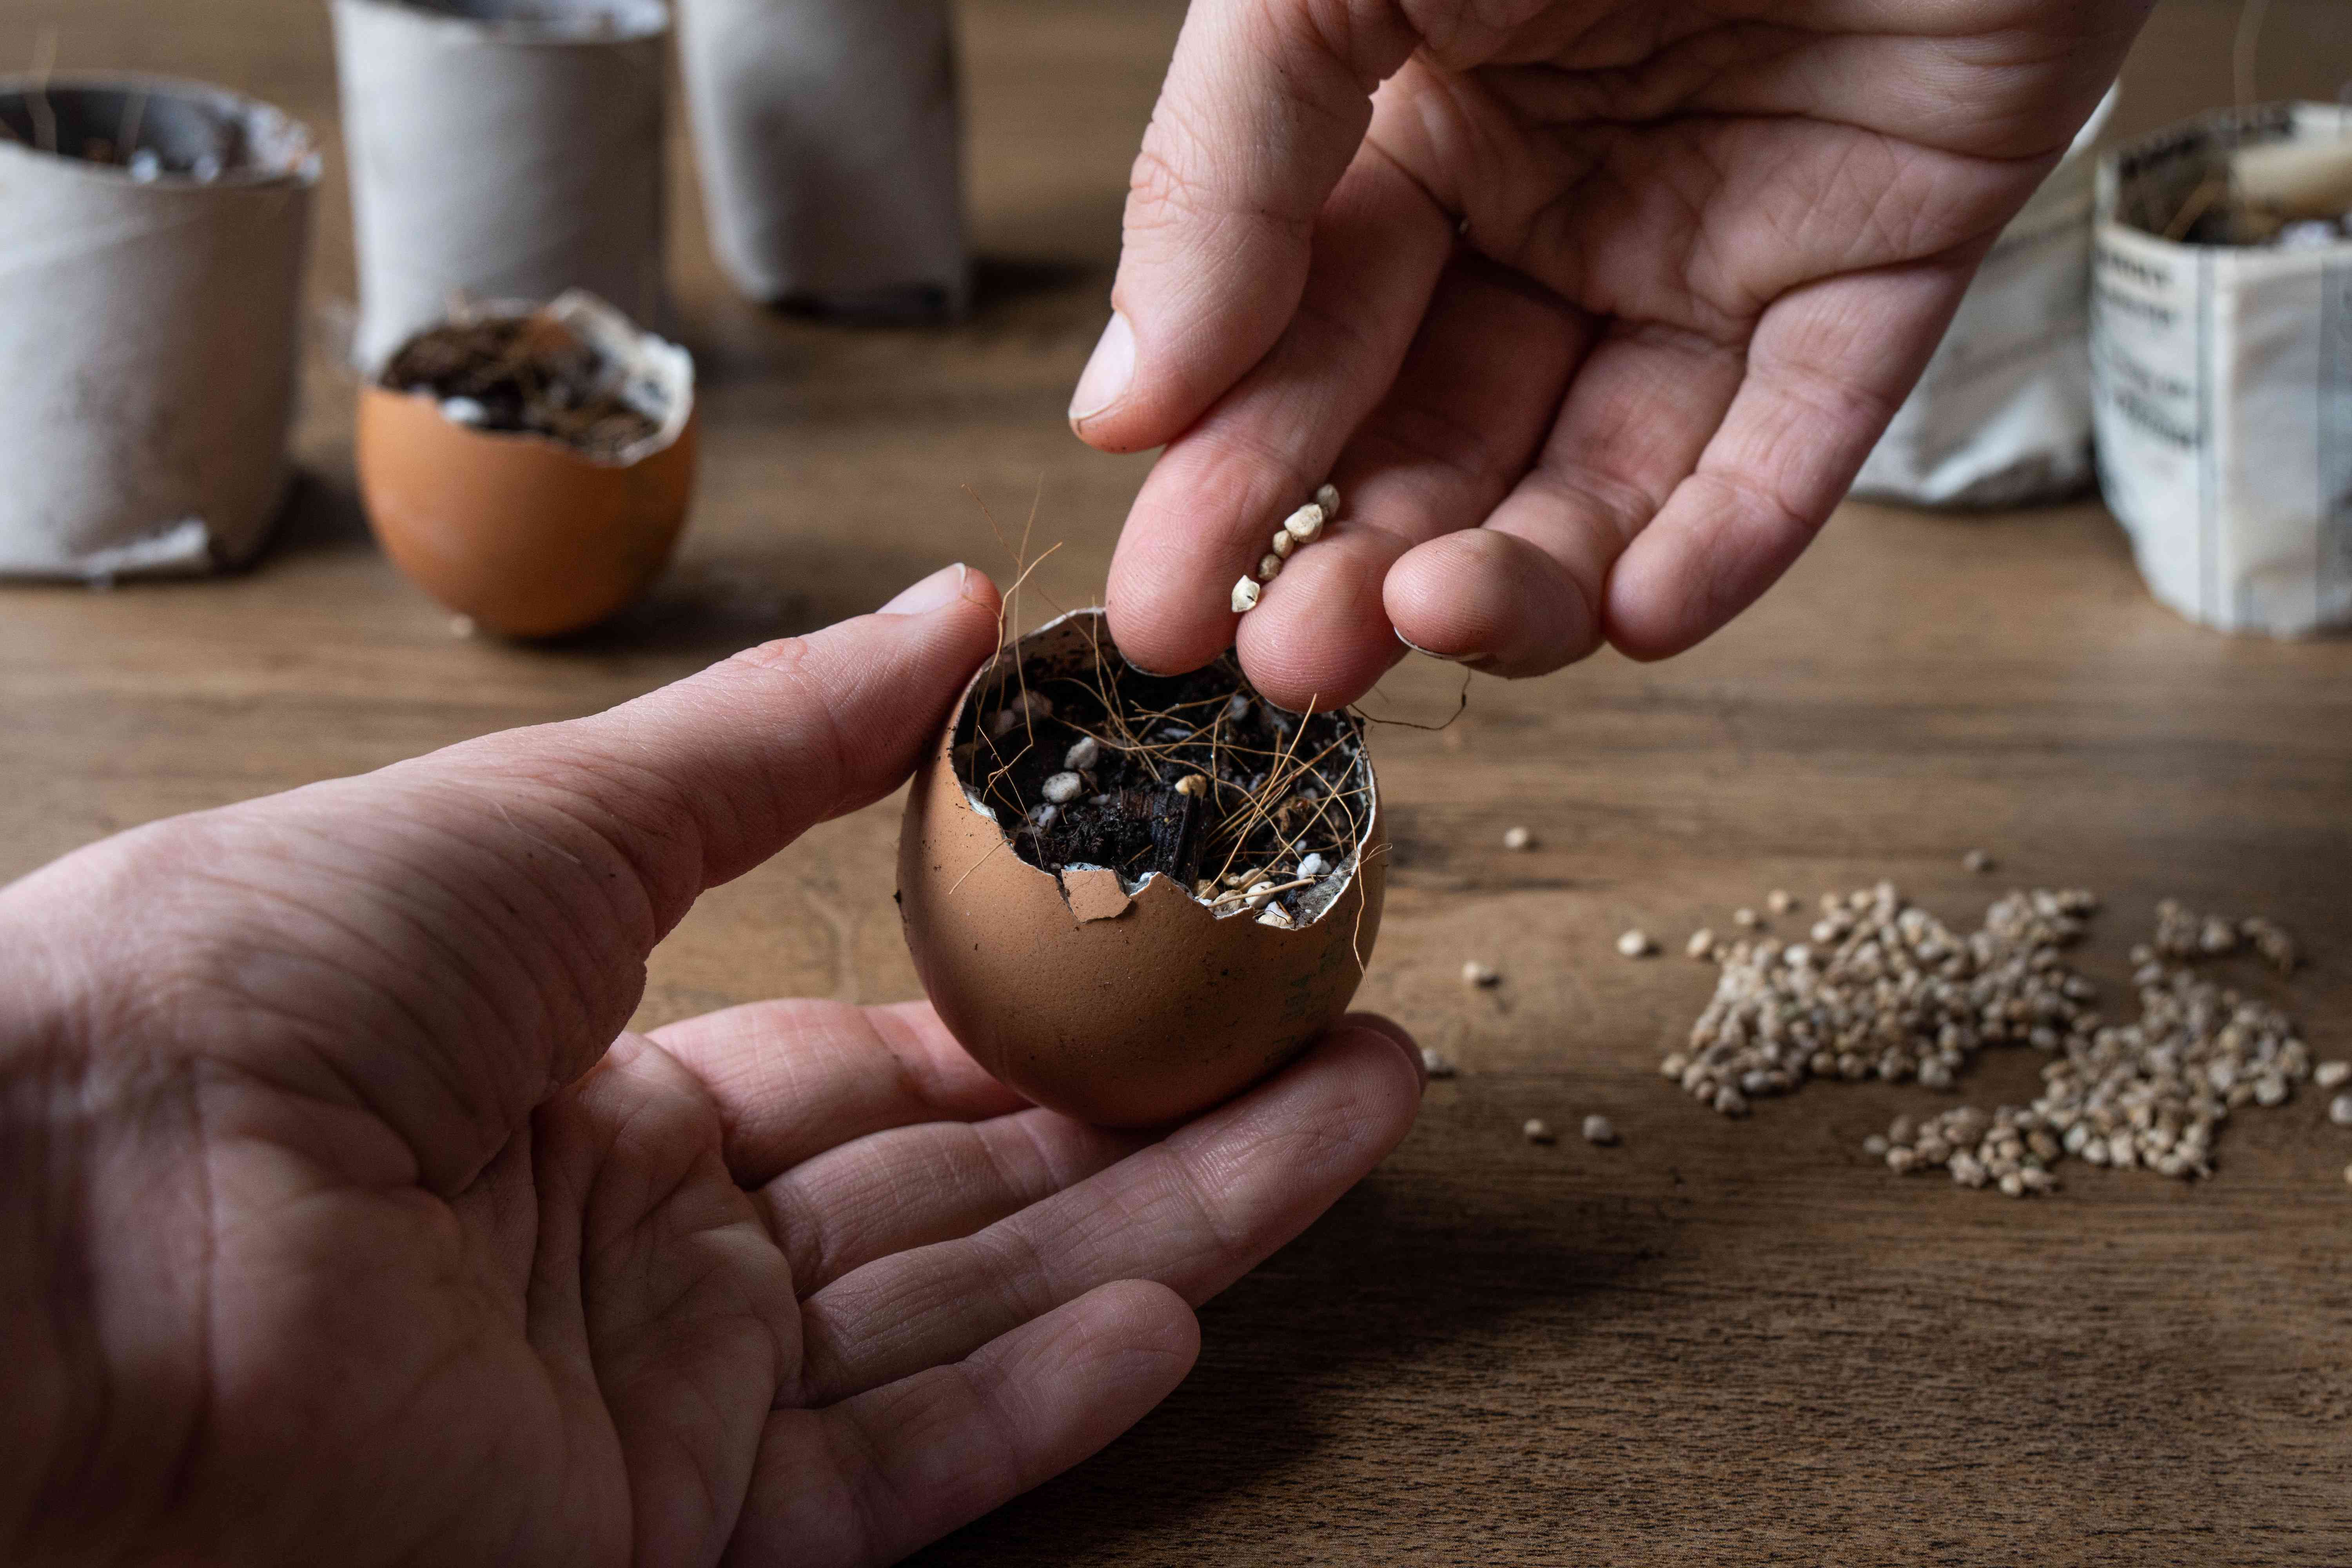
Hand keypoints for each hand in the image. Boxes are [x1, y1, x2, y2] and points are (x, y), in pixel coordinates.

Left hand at [0, 566, 1423, 1565]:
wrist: (62, 1212)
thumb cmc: (255, 978)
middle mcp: (653, 1262)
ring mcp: (664, 1406)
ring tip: (1341, 1131)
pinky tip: (1176, 1310)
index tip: (1189, 954)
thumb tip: (955, 608)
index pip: (887, 1069)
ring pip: (972, 1315)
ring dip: (1165, 1233)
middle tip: (1341, 1042)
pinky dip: (1035, 1395)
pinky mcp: (656, 1533)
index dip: (1045, 1014)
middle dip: (1166, 1122)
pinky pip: (888, 1467)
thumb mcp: (552, 816)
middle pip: (970, 1190)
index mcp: (608, 1102)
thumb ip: (769, 743)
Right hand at [1078, 0, 2148, 707]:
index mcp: (1415, 125)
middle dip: (1360, 561)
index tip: (1173, 609)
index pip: (1302, 344)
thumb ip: (1225, 173)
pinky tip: (1637, 610)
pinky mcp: (1882, 264)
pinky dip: (1725, 539)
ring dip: (1521, 575)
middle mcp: (1556, 202)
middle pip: (1441, 438)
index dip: (1235, 484)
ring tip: (1442, 621)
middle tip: (1291, 665)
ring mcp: (1716, 244)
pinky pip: (1797, 439)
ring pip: (1605, 473)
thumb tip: (1124, 398)